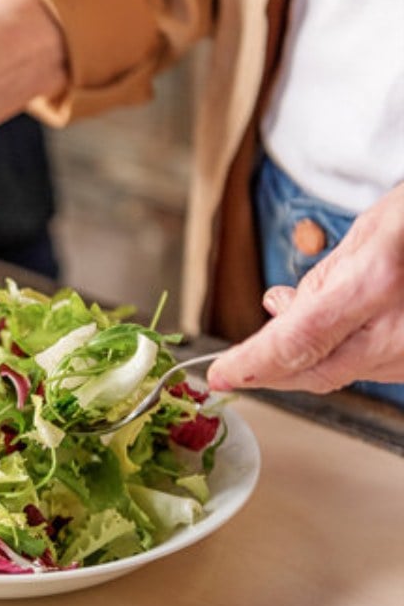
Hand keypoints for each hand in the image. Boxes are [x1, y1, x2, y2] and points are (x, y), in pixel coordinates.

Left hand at [208, 183, 403, 392]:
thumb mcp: (371, 231)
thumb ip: (323, 279)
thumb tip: (279, 310)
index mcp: (375, 287)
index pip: (294, 343)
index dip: (250, 364)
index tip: (218, 374)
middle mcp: (398, 331)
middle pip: (313, 371)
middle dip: (268, 372)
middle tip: (234, 366)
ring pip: (342, 374)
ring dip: (303, 363)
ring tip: (281, 331)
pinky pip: (373, 369)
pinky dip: (341, 357)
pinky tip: (327, 334)